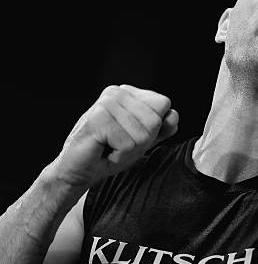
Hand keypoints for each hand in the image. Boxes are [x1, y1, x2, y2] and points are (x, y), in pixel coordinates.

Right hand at [48, 85, 178, 187]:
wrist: (78, 171)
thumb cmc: (109, 153)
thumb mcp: (142, 140)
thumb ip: (161, 127)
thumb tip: (173, 115)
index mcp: (128, 93)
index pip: (163, 104)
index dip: (155, 128)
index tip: (132, 136)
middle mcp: (117, 92)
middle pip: (155, 120)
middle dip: (142, 141)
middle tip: (120, 145)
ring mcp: (106, 103)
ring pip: (143, 133)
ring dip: (129, 150)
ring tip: (111, 147)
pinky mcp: (97, 118)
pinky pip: (128, 143)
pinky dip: (119, 155)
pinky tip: (103, 150)